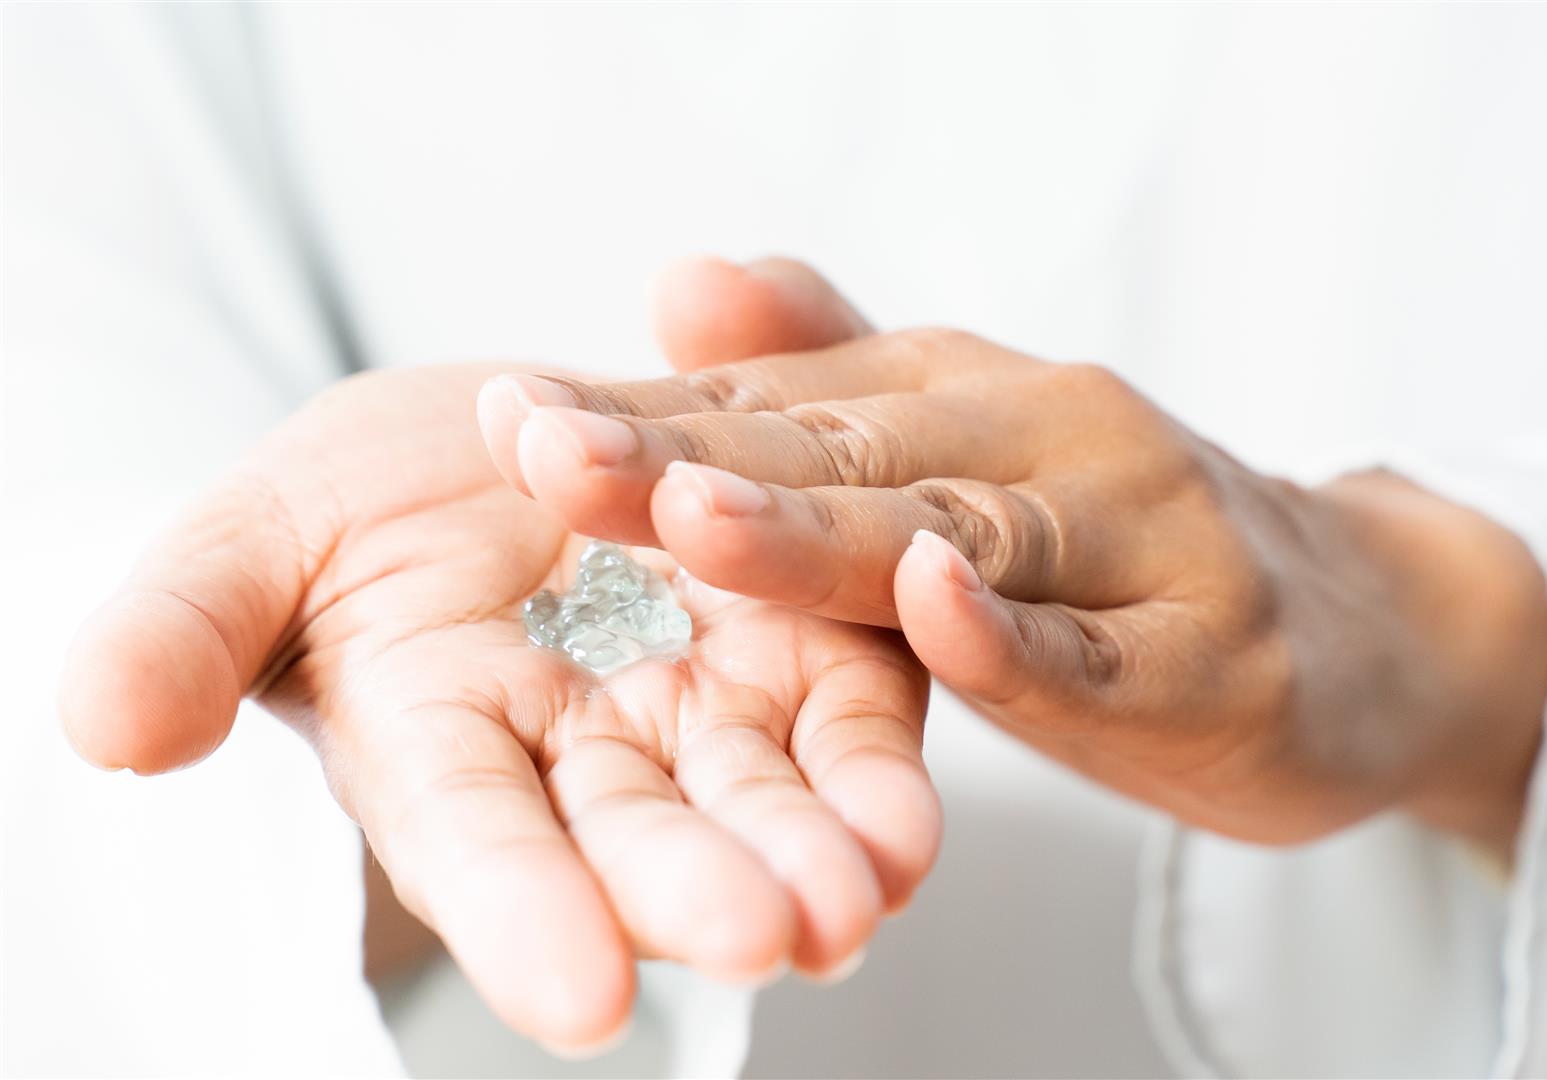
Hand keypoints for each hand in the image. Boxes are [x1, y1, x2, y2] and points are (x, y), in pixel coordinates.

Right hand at [58, 259, 939, 1053]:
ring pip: (766, 793)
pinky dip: (880, 760)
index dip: (520, 913)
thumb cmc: (365, 508)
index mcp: (446, 744)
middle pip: (644, 835)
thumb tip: (104, 727)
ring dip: (819, 846)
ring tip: (866, 892)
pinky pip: (852, 712)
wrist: (516, 442)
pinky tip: (916, 815)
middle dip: (700, 888)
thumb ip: (190, 626)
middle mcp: (586, 755)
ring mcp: (707, 708)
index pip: (477, 841)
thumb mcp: (259, 539)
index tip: (573, 994)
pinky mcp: (805, 648)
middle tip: (767, 936)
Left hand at [486, 302, 1546, 861]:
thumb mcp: (962, 452)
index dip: (634, 416)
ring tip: (696, 516)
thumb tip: (682, 283)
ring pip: (960, 530)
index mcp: (952, 402)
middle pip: (841, 451)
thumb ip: (831, 377)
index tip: (502, 417)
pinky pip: (1102, 653)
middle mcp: (1037, 438)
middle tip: (540, 449)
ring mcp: (1134, 538)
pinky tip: (942, 607)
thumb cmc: (1115, 548)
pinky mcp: (1213, 655)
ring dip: (823, 530)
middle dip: (683, 457)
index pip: (771, 406)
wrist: (1353, 621)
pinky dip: (1017, 638)